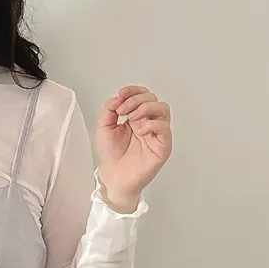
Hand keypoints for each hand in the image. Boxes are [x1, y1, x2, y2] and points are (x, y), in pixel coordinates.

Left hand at [95, 85, 172, 205]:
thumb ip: (109, 109)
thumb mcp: (104, 127)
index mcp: (136, 116)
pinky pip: (165, 129)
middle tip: (123, 110)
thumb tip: (118, 97)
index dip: (134, 90)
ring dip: (146, 108)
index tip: (122, 93)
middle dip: (136, 99)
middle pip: (153, 99)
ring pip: (163, 109)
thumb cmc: (111, 155)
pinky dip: (152, 125)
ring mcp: (157, 134)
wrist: (114, 177)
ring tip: (132, 118)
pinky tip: (140, 131)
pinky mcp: (163, 146)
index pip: (143, 95)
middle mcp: (148, 122)